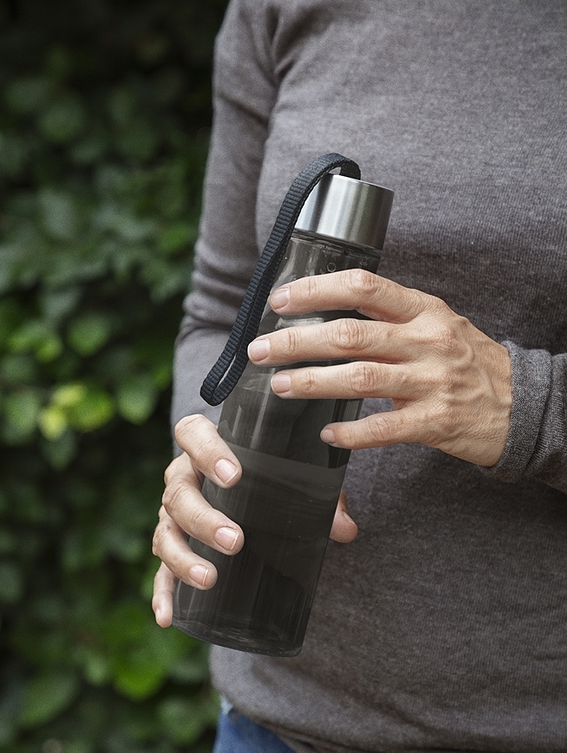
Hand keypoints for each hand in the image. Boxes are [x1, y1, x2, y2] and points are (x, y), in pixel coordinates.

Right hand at [151, 414, 356, 626]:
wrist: (245, 489)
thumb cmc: (269, 478)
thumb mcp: (294, 480)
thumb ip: (322, 499)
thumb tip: (345, 529)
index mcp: (205, 448)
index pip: (193, 433)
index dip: (208, 452)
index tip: (234, 475)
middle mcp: (182, 479)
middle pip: (179, 494)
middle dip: (204, 519)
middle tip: (235, 540)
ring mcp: (172, 515)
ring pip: (165, 533)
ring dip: (183, 557)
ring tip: (210, 578)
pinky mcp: (171, 548)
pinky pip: (160, 571)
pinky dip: (163, 594)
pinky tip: (167, 616)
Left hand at [248, 270, 511, 466]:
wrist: (523, 405)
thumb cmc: (471, 363)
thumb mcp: (438, 325)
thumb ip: (392, 318)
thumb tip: (329, 313)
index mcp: (424, 310)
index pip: (363, 286)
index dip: (316, 290)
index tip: (280, 300)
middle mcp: (427, 341)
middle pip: (350, 334)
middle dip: (297, 342)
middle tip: (261, 351)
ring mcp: (432, 382)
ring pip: (359, 378)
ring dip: (312, 382)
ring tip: (279, 386)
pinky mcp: (436, 422)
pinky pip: (384, 428)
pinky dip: (351, 433)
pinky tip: (326, 435)